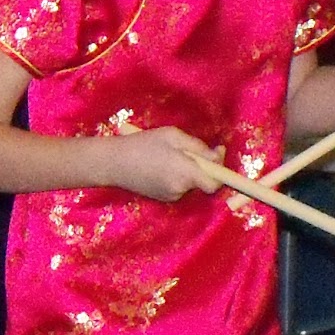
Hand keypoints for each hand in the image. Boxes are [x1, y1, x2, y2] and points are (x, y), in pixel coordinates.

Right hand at [106, 126, 226, 201]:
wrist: (113, 163)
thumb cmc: (143, 144)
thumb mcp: (173, 136)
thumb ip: (199, 147)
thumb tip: (218, 156)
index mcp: (185, 173)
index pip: (215, 184)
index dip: (221, 172)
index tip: (218, 154)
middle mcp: (180, 189)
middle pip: (203, 182)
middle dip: (202, 166)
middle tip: (188, 149)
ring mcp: (170, 196)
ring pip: (190, 184)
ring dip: (188, 171)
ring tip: (169, 156)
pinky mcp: (162, 198)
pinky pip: (178, 187)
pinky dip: (177, 177)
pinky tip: (161, 165)